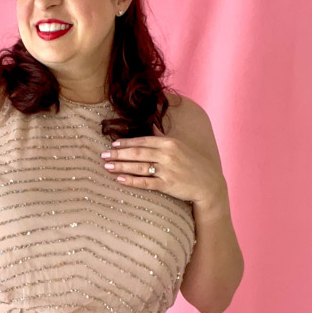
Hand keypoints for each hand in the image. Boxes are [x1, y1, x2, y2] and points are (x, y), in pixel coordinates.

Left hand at [101, 124, 225, 207]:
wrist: (208, 184)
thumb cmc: (193, 164)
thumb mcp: (179, 147)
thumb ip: (163, 138)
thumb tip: (151, 127)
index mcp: (169, 143)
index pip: (143, 141)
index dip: (126, 143)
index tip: (113, 144)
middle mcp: (167, 155)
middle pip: (137, 153)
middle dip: (118, 154)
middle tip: (102, 155)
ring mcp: (167, 170)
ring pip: (139, 167)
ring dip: (121, 166)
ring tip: (107, 167)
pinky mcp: (167, 184)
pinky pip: (145, 182)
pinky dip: (132, 181)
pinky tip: (120, 180)